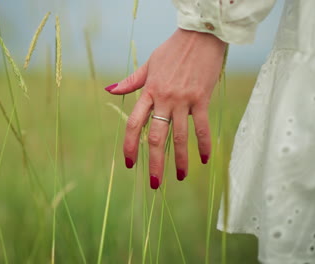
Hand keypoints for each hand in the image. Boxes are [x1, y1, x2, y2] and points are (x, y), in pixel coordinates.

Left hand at [105, 28, 226, 188]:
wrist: (200, 35)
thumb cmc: (172, 50)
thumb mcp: (148, 64)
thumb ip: (131, 81)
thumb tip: (110, 89)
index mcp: (148, 91)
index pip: (134, 124)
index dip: (130, 145)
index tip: (130, 164)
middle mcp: (164, 98)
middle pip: (155, 137)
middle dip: (154, 162)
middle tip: (154, 183)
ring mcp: (183, 100)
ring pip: (179, 136)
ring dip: (179, 159)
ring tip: (179, 177)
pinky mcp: (202, 98)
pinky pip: (202, 126)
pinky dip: (203, 144)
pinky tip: (204, 159)